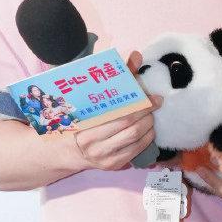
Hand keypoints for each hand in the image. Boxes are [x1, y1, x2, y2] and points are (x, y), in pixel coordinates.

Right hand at [69, 49, 163, 171]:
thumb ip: (116, 77)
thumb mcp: (92, 98)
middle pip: (129, 127)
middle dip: (147, 114)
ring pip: (134, 139)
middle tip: (155, 104)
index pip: (119, 114)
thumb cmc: (81, 118)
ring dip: (149, 126)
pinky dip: (146, 139)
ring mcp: (103, 157)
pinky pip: (135, 152)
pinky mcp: (112, 166)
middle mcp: (93, 144)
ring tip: (151, 116)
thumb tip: (136, 56)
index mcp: (85, 125)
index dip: (139, 105)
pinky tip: (148, 130)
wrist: (67, 151)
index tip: (151, 97)